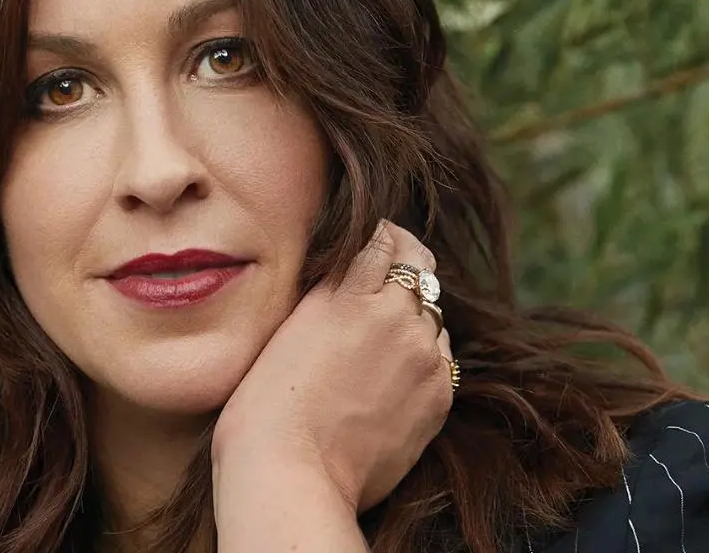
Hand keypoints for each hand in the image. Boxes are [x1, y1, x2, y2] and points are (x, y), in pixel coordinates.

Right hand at [212, 220, 453, 514]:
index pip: (387, 239)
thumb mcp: (291, 324)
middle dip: (403, 269)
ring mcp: (425, 356)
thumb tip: (351, 269)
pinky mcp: (440, 395)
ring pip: (433, 317)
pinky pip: (441, 360)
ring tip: (382, 343)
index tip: (377, 244)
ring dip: (414, 319)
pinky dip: (422, 359)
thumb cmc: (266, 402)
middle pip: (421, 269)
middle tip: (384, 282)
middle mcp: (397, 314)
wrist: (291, 471)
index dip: (383, 239)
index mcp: (353, 290)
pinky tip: (392, 378)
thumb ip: (329, 291)